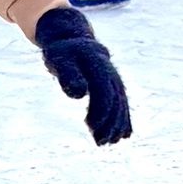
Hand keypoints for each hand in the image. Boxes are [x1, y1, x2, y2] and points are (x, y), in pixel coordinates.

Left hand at [35, 6, 131, 146]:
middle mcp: (111, 73)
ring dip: (117, 125)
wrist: (73, 41)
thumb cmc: (62, 53)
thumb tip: (80, 93)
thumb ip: (68, 75)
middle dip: (110, 123)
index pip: (104, 92)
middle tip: (99, 142)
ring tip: (108, 142)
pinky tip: (122, 135)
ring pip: (122, 104)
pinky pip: (123, 104)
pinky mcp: (115, 86)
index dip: (100, 112)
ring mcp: (115, 79)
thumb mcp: (59, 60)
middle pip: (116, 101)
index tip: (91, 128)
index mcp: (98, 65)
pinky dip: (124, 120)